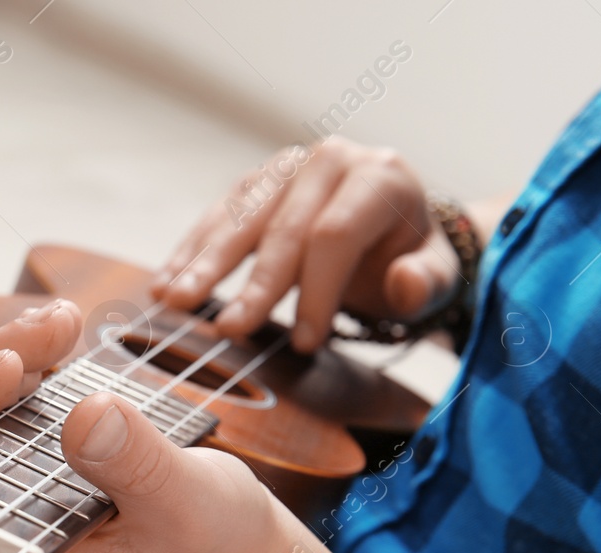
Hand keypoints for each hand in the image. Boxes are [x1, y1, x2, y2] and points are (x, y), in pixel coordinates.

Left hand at [0, 299, 296, 552]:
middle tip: (49, 328)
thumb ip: (134, 464)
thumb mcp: (184, 502)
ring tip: (62, 320)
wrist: (240, 551)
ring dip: (12, 358)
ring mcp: (21, 497)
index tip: (11, 371)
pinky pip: (14, 410)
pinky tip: (60, 332)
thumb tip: (84, 413)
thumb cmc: (215, 547)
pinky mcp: (43, 466)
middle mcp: (6, 531)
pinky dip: (33, 365)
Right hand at [151, 137, 460, 352]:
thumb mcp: (435, 278)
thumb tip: (405, 283)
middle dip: (254, 286)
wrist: (392, 229)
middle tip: (227, 331)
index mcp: (380, 178)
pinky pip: (218, 217)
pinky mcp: (256, 183)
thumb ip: (425, 284)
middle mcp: (330, 161)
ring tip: (173, 301)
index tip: (304, 344)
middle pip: (283, 229)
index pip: (335, 236)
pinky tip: (165, 282)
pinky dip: (190, 252)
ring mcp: (287, 169)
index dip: (316, 292)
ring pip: (241, 219)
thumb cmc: (408, 259)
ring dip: (204, 265)